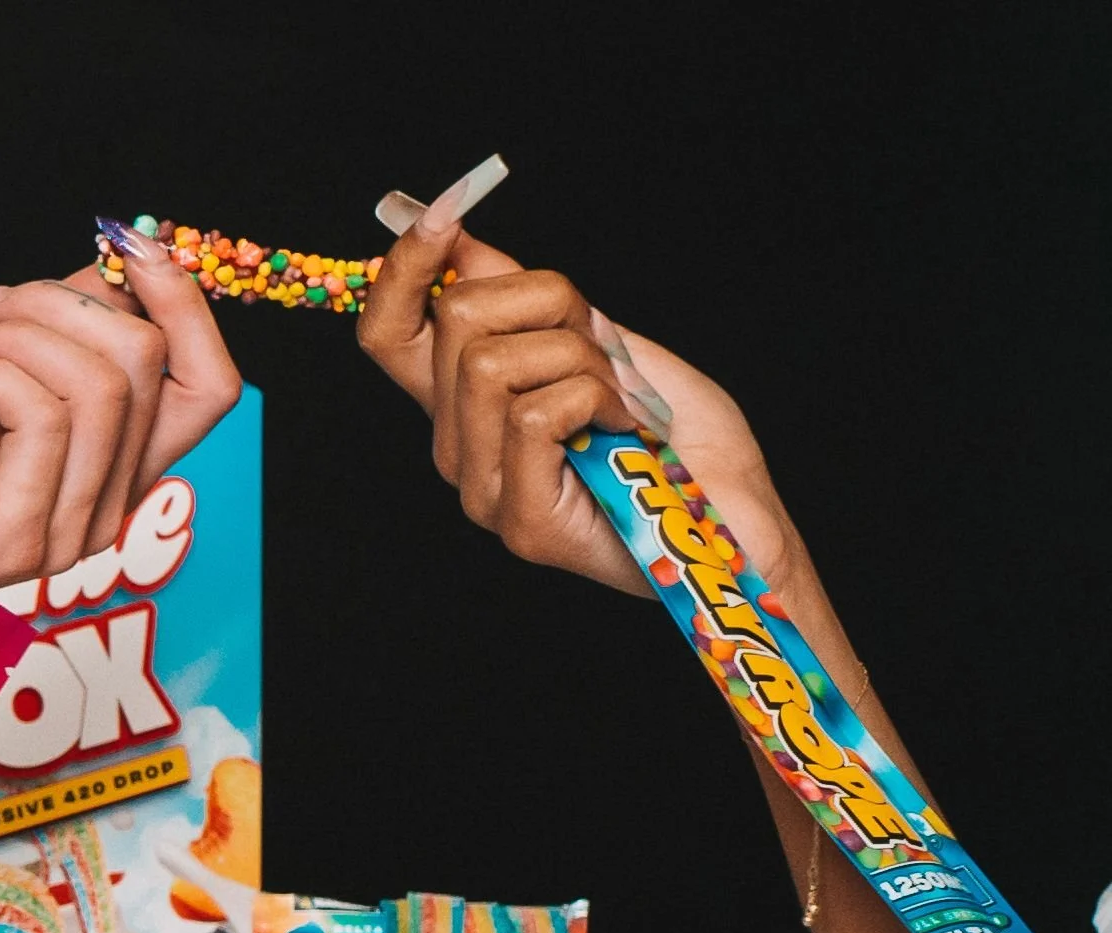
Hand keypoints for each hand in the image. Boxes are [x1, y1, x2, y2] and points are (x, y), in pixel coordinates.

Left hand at [0, 243, 240, 589]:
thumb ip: (64, 326)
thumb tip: (115, 258)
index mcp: (117, 470)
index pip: (211, 387)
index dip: (183, 304)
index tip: (126, 245)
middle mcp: (108, 507)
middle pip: (151, 367)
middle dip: (60, 301)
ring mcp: (70, 529)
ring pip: (101, 385)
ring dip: (15, 334)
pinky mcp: (21, 534)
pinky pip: (42, 414)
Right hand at [357, 203, 809, 597]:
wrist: (734, 520)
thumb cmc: (676, 437)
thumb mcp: (595, 340)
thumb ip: (525, 300)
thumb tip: (461, 240)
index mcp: (463, 408)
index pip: (386, 334)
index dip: (402, 267)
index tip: (446, 220)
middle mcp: (458, 452)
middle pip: (457, 317)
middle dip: (549, 303)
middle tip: (601, 351)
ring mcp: (484, 493)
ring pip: (491, 363)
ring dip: (578, 358)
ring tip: (618, 399)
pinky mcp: (521, 524)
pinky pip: (534, 413)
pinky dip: (597, 399)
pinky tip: (625, 427)